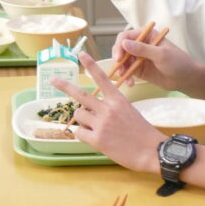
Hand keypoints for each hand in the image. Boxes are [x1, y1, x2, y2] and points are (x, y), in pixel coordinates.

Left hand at [51, 54, 163, 172]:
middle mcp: (108, 109)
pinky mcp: (97, 139)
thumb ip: (111, 107)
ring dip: (82, 120)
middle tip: (53, 80)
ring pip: (79, 114)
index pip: (102, 78)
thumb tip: (94, 110)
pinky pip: (79, 132)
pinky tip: (93, 139)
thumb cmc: (142, 133)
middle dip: (64, 86)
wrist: (151, 151)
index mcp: (118, 100)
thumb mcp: (129, 112)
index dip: (90, 65)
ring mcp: (101, 124)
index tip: (81, 54)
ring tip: (94, 127)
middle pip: (81, 94)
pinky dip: (82, 135)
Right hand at [110, 31, 201, 93]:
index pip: (126, 36)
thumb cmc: (178, 62)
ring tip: (126, 79)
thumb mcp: (161, 54)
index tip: (118, 58)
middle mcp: (140, 44)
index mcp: (147, 35)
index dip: (120, 46)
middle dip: (118, 59)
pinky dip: (126, 77)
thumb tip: (124, 44)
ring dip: (121, 70)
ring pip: (122, 61)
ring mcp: (139, 57)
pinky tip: (130, 83)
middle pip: (121, 48)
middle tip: (120, 70)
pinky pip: (127, 71)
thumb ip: (143, 49)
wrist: (187, 78)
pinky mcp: (139, 69)